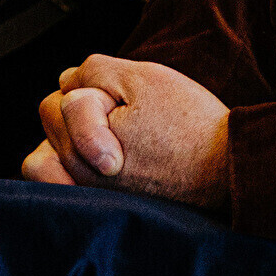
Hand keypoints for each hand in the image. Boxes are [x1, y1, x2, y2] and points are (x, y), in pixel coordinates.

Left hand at [19, 54, 230, 207]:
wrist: (225, 169)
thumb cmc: (187, 122)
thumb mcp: (142, 77)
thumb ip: (93, 71)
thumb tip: (65, 81)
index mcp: (83, 150)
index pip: (61, 101)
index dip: (95, 88)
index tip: (128, 102)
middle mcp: (79, 179)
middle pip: (51, 122)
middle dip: (81, 106)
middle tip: (123, 111)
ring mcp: (89, 195)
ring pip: (51, 151)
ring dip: (72, 132)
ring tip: (109, 130)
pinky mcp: (103, 204)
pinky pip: (62, 180)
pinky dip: (72, 161)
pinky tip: (100, 152)